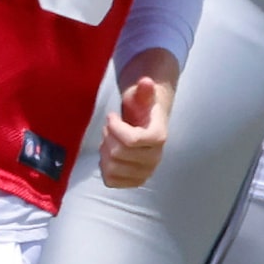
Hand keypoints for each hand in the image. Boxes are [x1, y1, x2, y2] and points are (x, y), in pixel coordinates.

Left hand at [99, 67, 173, 188]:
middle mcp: (155, 158)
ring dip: (104, 152)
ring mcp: (145, 172)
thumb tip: (146, 81)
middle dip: (108, 137)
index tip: (112, 116)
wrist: (147, 126)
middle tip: (109, 128)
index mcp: (159, 137)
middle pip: (118, 153)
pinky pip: (111, 180)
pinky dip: (104, 167)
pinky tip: (109, 155)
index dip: (115, 127)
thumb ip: (144, 90)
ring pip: (111, 167)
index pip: (131, 140)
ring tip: (109, 140)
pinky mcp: (135, 182)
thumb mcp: (141, 97)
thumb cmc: (142, 109)